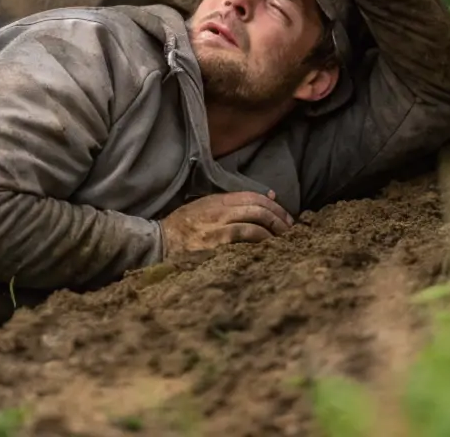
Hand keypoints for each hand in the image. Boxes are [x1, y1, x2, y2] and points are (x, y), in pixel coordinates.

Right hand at [159, 191, 292, 258]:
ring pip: (253, 227)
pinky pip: (242, 243)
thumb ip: (231, 203)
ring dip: (272, 234)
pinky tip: (267, 251)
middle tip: (289, 230)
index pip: (253, 197)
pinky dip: (258, 245)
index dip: (273, 205)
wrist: (159, 243)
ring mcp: (216, 230)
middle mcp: (218, 212)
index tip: (286, 216)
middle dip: (278, 219)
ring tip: (282, 242)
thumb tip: (269, 196)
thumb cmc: (183, 227)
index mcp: (216, 201)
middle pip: (257, 210)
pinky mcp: (214, 248)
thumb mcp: (204, 207)